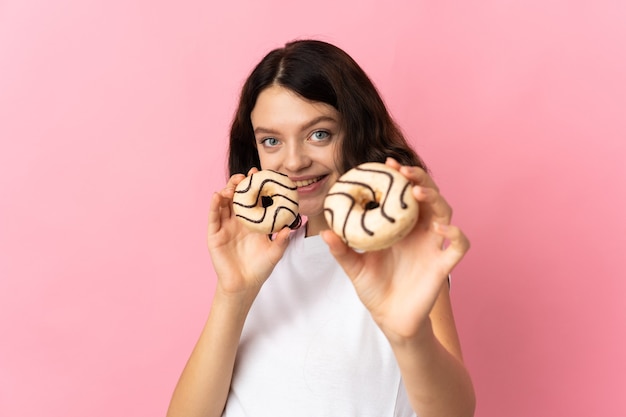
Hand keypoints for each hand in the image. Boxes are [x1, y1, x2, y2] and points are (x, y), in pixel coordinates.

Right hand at [207, 169, 290, 296]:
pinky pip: (213, 217)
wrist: (244, 285)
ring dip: (227, 191)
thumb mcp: (274, 253)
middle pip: (236, 197)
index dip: (254, 186)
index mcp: (252, 222)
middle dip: (239, 184)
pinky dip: (214, 205)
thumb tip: (291, 228)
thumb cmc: (260, 268)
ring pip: (223, 203)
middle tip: (245, 177)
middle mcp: (237, 221)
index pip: (253, 199)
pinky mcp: (214, 234)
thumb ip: (282, 240)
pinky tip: (218, 195)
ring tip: (233, 184)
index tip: (259, 173)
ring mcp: (225, 227)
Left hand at [321, 158, 469, 341]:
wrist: (389, 319)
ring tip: (417, 193)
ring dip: (436, 199)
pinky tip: (441, 230)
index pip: (405, 193)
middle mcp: (419, 232)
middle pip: (429, 196)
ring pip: (445, 214)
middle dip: (420, 179)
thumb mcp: (353, 267)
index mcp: (400, 227)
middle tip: (403, 172)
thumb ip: (341, 250)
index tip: (388, 164)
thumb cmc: (373, 289)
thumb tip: (324, 232)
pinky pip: (459, 246)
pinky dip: (456, 234)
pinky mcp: (443, 266)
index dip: (401, 176)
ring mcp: (433, 247)